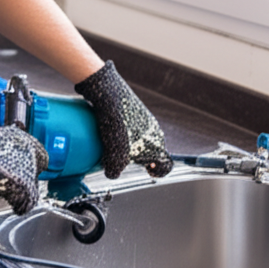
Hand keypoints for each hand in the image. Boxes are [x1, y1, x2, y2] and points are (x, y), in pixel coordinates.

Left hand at [74, 60, 172, 178]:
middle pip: (149, 152)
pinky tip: (102, 132)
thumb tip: (112, 174)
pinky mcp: (132, 111)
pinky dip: (117, 132)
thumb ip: (116, 167)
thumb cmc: (116, 123)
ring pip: (137, 139)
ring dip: (125, 145)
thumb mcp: (115, 153)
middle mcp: (153, 131)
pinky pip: (127, 127)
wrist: (108, 93)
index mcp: (156, 144)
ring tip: (109, 144)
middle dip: (136, 158)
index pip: (165, 164)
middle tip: (121, 157)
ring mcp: (144, 120)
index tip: (148, 170)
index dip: (159, 172)